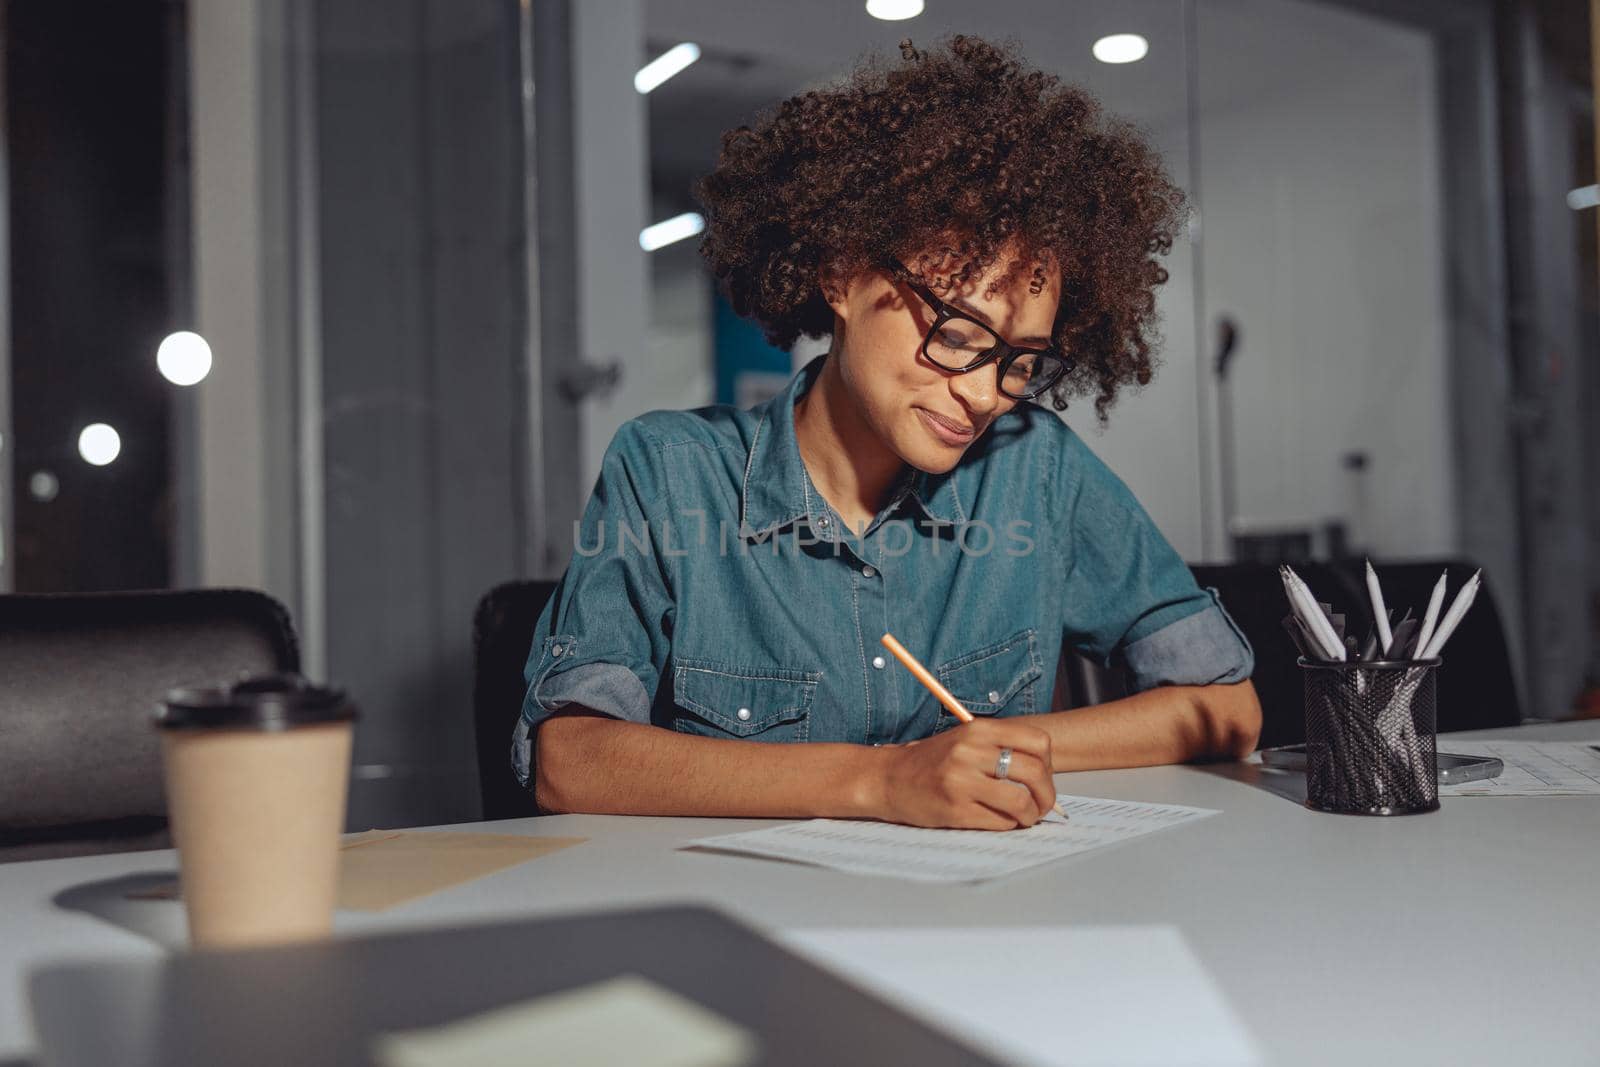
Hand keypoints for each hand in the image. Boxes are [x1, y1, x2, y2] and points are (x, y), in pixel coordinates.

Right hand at [875, 718, 1055, 829]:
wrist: (888, 778)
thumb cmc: (930, 762)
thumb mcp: (965, 740)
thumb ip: (999, 748)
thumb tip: (1043, 772)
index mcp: (978, 730)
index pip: (1037, 742)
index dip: (1048, 763)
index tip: (1043, 775)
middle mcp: (970, 752)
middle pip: (1035, 773)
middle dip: (1047, 795)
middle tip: (1043, 804)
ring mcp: (962, 783)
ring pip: (1021, 803)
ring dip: (1031, 815)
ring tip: (1025, 816)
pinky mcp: (955, 810)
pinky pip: (1000, 823)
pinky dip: (1008, 825)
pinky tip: (1001, 821)